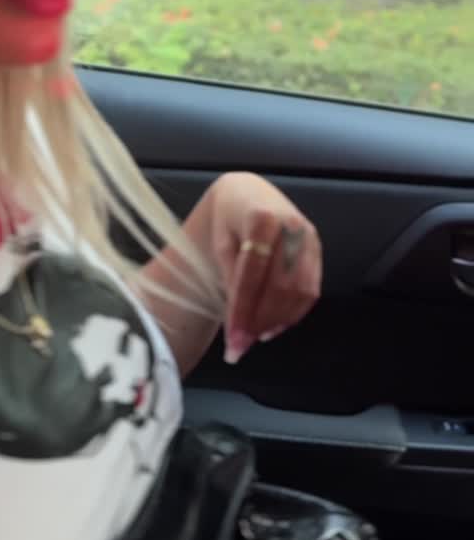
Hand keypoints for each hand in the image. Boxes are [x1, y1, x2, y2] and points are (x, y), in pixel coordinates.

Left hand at [206, 172, 321, 363]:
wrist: (248, 194)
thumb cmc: (229, 219)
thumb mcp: (221, 242)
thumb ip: (231, 277)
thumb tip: (237, 323)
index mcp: (263, 217)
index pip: (253, 272)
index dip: (243, 309)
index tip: (233, 339)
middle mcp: (292, 225)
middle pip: (281, 284)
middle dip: (261, 320)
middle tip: (242, 345)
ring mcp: (309, 237)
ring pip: (300, 290)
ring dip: (278, 320)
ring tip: (256, 336)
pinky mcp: (317, 249)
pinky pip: (311, 289)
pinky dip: (294, 313)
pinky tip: (275, 324)